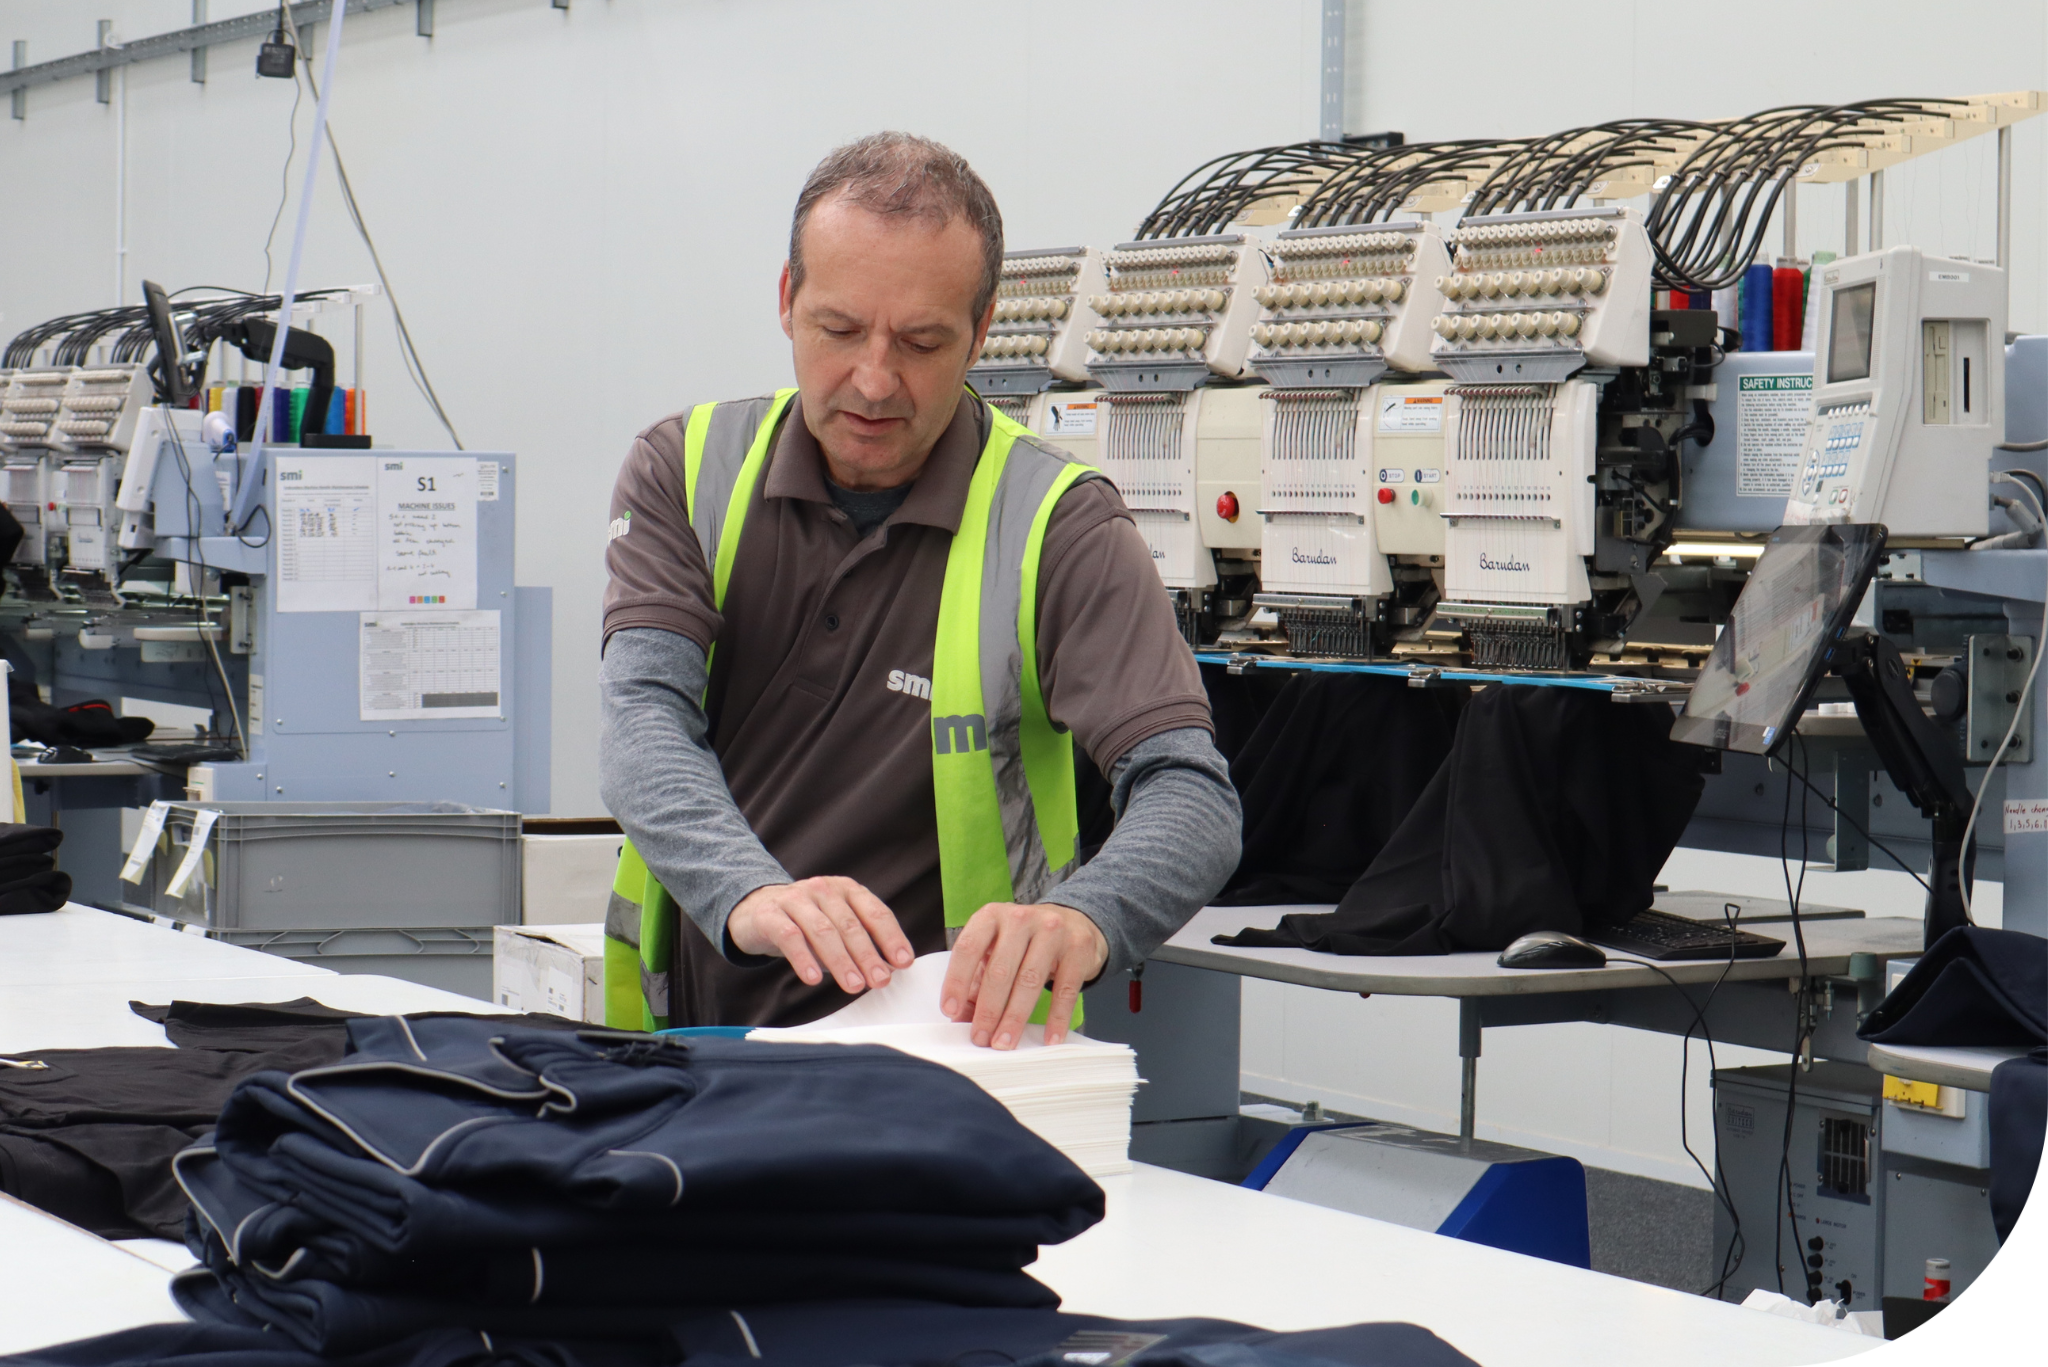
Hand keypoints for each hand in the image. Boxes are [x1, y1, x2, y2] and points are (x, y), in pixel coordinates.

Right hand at [727, 877, 913, 994]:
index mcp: (847, 890)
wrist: (754, 909)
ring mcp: (795, 898)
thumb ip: (860, 946)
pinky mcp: (769, 913)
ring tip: (854, 985)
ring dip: (841, 961)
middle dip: (868, 955)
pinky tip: (813, 978)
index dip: (892, 937)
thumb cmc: (804, 923)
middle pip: (850, 924)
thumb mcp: (836, 929)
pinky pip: (790, 936)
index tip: (903, 962)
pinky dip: (804, 958)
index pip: (875, 912)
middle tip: (880, 980)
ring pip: (823, 930)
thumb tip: (888, 970)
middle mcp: (823, 889)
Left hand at [940, 903, 1107, 1048]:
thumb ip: (976, 981)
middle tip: (980, 1038)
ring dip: (1015, 1017)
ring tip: (1005, 1042)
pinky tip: (1049, 1038)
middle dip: (988, 1010)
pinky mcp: (1078, 948)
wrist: (1073, 922)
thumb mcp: (996, 950)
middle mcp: (1020, 919)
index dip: (957, 981)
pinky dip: (1056, 1018)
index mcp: (991, 916)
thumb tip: (962, 1019)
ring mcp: (1052, 930)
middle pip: (999, 970)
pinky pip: (1065, 989)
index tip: (950, 1011)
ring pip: (1029, 980)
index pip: (967, 948)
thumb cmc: (1025, 941)